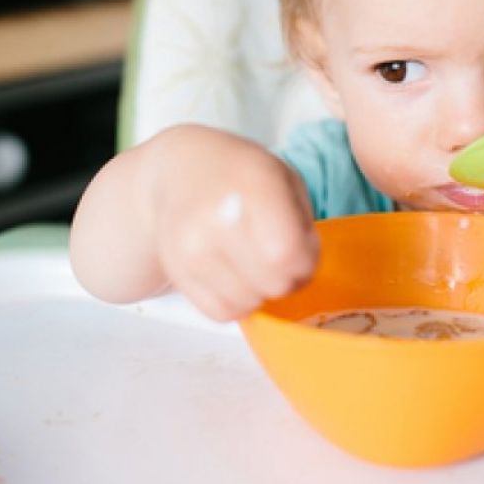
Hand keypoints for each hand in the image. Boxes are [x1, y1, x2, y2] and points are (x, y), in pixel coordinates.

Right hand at [149, 125, 318, 320]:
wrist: (180, 170)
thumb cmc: (242, 176)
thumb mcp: (285, 179)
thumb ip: (302, 223)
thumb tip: (302, 269)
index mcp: (254, 186)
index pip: (287, 253)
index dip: (306, 261)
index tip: (303, 249)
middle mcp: (217, 219)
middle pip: (273, 283)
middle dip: (287, 278)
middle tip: (280, 258)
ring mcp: (192, 248)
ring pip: (248, 304)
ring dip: (260, 291)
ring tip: (254, 261)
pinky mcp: (177, 271)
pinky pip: (221, 312)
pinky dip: (236, 301)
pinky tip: (234, 273)